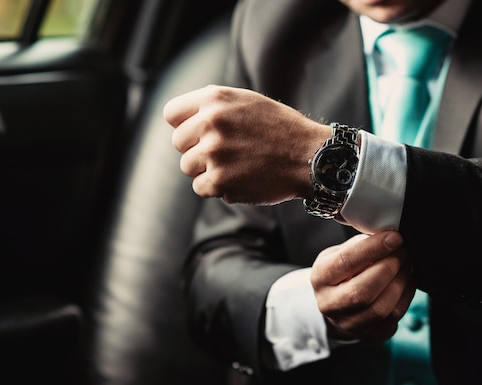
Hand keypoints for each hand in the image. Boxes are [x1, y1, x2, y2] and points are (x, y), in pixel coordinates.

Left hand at [164, 85, 329, 203]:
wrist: (309, 157)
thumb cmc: (280, 129)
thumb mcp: (246, 102)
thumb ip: (212, 107)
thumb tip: (180, 122)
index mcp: (215, 99)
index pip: (172, 114)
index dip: (184, 125)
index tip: (198, 133)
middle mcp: (210, 123)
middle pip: (178, 143)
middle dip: (197, 150)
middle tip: (226, 152)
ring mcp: (214, 154)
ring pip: (188, 167)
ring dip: (207, 170)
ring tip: (236, 165)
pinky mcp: (220, 181)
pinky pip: (201, 188)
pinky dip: (218, 188)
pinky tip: (241, 179)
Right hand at [311, 230, 415, 341]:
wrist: (338, 305)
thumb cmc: (342, 274)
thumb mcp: (340, 254)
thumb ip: (360, 246)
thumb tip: (388, 237)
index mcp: (321, 277)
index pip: (346, 262)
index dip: (373, 249)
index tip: (394, 238)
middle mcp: (330, 304)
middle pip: (362, 291)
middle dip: (389, 267)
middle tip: (403, 251)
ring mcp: (349, 323)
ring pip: (381, 307)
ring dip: (401, 281)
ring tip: (407, 264)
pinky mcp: (370, 334)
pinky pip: (394, 317)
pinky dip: (406, 295)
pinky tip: (406, 280)